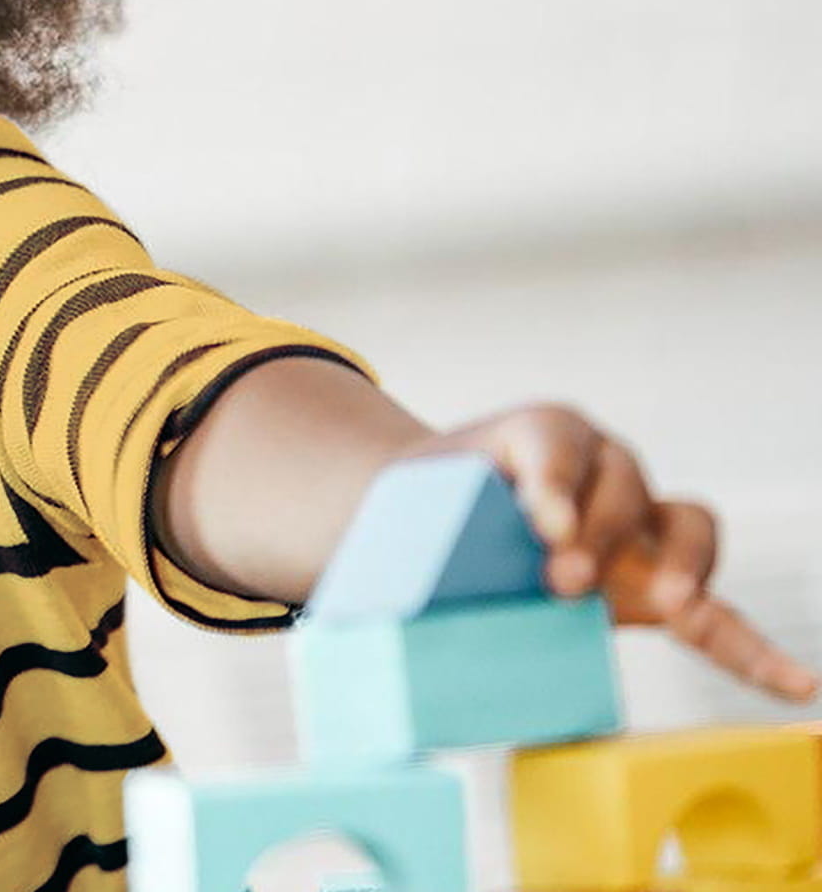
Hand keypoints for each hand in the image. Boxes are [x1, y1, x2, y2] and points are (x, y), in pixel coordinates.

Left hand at [401, 404, 818, 703]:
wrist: (437, 525)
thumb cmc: (419, 516)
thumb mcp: (399, 508)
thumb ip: (390, 539)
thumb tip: (344, 610)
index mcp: (533, 435)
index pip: (552, 443)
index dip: (552, 479)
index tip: (537, 519)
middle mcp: (598, 468)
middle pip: (623, 481)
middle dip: (601, 528)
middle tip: (560, 576)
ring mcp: (637, 524)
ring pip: (681, 525)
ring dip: (677, 564)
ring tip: (660, 602)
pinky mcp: (656, 585)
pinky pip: (717, 613)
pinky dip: (754, 648)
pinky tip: (797, 684)